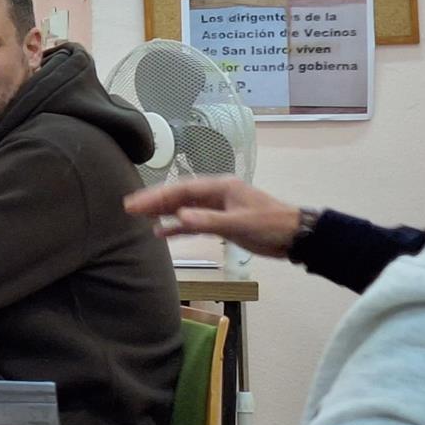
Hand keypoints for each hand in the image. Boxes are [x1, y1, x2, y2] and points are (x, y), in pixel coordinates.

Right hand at [123, 176, 302, 257]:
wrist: (295, 237)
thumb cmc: (271, 225)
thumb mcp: (240, 223)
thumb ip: (209, 221)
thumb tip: (179, 218)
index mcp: (220, 187)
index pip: (181, 189)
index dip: (157, 195)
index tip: (135, 203)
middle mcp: (215, 194)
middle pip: (179, 196)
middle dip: (154, 201)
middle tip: (128, 207)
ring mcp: (217, 208)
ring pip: (183, 208)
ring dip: (163, 212)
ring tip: (139, 217)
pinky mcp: (220, 222)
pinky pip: (193, 222)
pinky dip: (177, 226)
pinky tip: (161, 232)